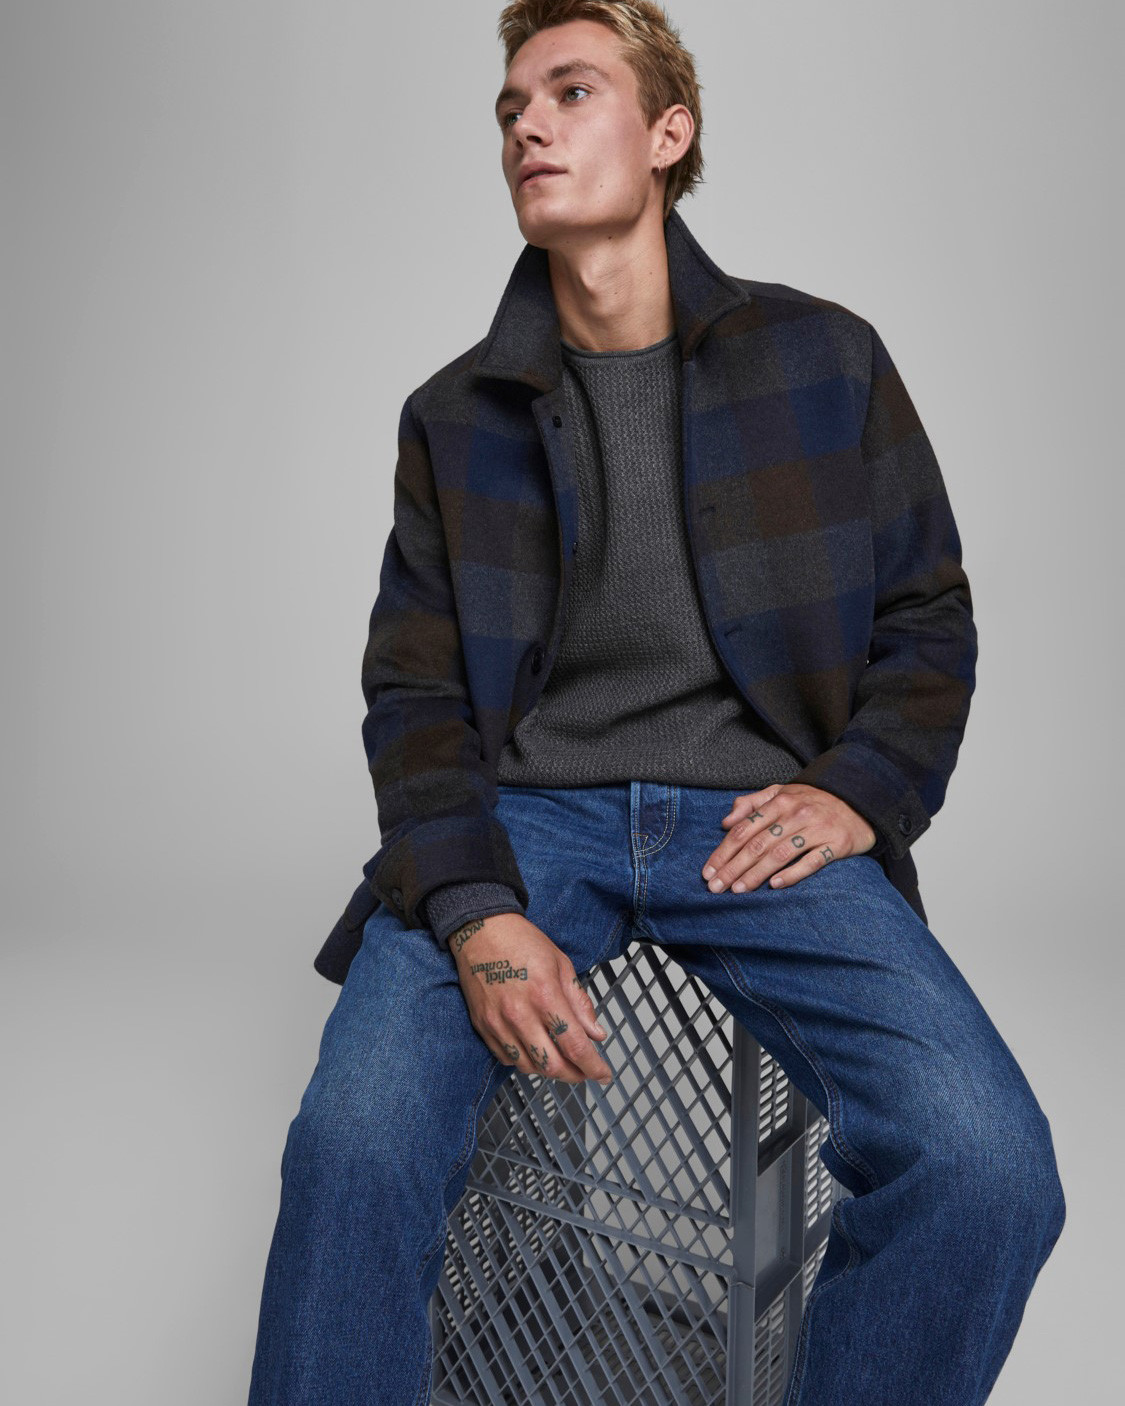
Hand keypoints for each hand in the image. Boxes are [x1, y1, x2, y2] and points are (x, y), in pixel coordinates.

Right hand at [450, 912, 613, 1087]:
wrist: (480, 930)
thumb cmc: (521, 942)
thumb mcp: (562, 965)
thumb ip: (580, 1003)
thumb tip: (596, 1034)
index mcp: (545, 995)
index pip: (574, 1045)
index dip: (593, 1066)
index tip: (603, 1074)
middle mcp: (520, 1014)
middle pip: (552, 1065)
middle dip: (574, 1075)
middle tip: (585, 1072)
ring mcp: (498, 1023)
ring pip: (528, 1066)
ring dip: (550, 1071)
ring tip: (562, 1062)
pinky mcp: (483, 1026)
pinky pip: (506, 1058)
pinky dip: (525, 1061)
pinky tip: (535, 1051)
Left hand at [701, 783, 876, 893]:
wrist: (859, 801)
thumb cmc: (813, 801)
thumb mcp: (782, 793)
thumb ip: (752, 804)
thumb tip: (726, 822)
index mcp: (779, 802)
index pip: (744, 829)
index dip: (723, 851)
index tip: (708, 871)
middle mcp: (796, 814)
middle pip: (757, 844)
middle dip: (733, 867)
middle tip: (716, 887)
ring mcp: (817, 829)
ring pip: (780, 854)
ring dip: (756, 874)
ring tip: (738, 890)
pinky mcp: (836, 844)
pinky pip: (812, 861)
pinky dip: (793, 874)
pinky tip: (775, 885)